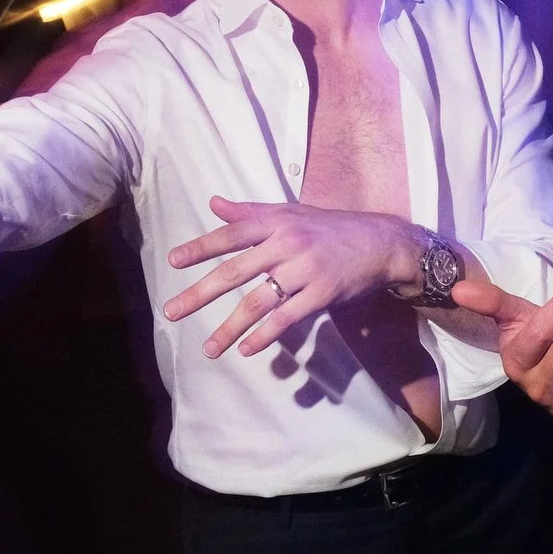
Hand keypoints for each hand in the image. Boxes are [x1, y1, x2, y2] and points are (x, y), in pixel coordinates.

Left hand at [163, 197, 422, 357]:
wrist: (381, 242)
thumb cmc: (331, 228)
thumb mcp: (291, 213)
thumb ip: (250, 212)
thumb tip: (214, 203)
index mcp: (277, 222)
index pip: (231, 234)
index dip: (200, 247)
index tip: (172, 262)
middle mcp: (288, 243)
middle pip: (235, 270)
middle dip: (200, 293)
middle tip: (172, 312)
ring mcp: (305, 269)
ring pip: (258, 301)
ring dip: (229, 327)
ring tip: (208, 350)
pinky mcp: (322, 293)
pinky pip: (287, 318)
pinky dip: (265, 336)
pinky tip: (247, 350)